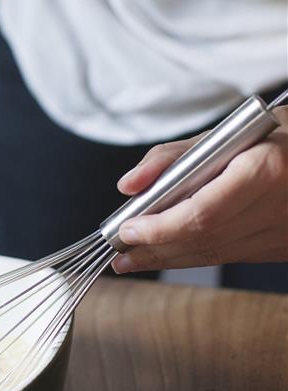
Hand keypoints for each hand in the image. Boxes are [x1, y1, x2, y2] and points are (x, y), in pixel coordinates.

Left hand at [112, 106, 287, 272]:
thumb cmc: (283, 135)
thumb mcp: (230, 130)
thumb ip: (175, 156)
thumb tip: (129, 185)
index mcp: (265, 170)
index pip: (201, 214)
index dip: (159, 228)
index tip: (127, 229)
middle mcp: (278, 208)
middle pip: (205, 240)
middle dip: (156, 248)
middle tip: (119, 252)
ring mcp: (284, 233)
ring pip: (217, 254)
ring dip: (171, 258)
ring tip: (133, 259)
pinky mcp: (282, 246)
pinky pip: (232, 254)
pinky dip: (196, 254)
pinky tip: (170, 254)